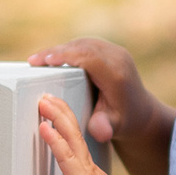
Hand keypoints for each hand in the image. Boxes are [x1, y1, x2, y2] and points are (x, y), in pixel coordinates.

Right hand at [27, 38, 174, 174]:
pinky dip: (68, 49)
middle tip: (33, 61)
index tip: (45, 61)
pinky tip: (53, 58)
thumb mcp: (116, 127)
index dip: (66, 56)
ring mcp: (115, 52)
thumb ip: (106, 127)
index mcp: (117, 74)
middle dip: (57, 52)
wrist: (142, 112)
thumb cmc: (125, 121)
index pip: (89, 58)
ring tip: (38, 60)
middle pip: (83, 47)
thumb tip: (100, 131)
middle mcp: (118, 58)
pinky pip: (86, 45)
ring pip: (83, 43)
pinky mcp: (109, 50)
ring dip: (60, 50)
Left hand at [37, 94, 134, 174]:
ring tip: (44, 102)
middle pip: (71, 131)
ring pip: (69, 135)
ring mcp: (83, 169)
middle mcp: (85, 166)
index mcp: (86, 172)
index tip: (53, 113)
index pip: (73, 142)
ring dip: (55, 116)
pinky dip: (54, 139)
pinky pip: (65, 154)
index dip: (63, 125)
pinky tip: (45, 127)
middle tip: (47, 98)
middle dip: (58, 112)